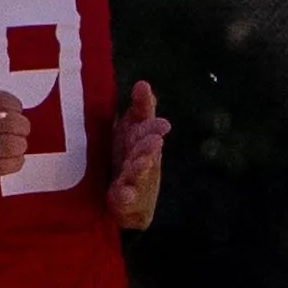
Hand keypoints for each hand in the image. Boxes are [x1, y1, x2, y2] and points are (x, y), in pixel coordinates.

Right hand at [0, 71, 30, 197]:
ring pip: (8, 145)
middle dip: (22, 125)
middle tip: (22, 129)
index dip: (15, 104)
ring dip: (21, 144)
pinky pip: (1, 166)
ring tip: (19, 144)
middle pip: (7, 121)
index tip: (16, 110)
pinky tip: (14, 159)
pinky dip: (15, 162)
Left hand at [106, 81, 167, 228]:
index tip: (162, 124)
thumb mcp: (133, 130)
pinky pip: (126, 201)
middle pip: (146, 152)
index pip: (147, 129)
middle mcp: (142, 161)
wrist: (128, 198)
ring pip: (138, 175)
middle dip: (149, 146)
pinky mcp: (127, 204)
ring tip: (142, 162)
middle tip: (154, 141)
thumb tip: (143, 84)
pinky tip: (125, 193)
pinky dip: (126, 197)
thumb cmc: (128, 156)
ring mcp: (136, 183)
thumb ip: (141, 109)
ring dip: (141, 168)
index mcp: (142, 140)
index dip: (154, 126)